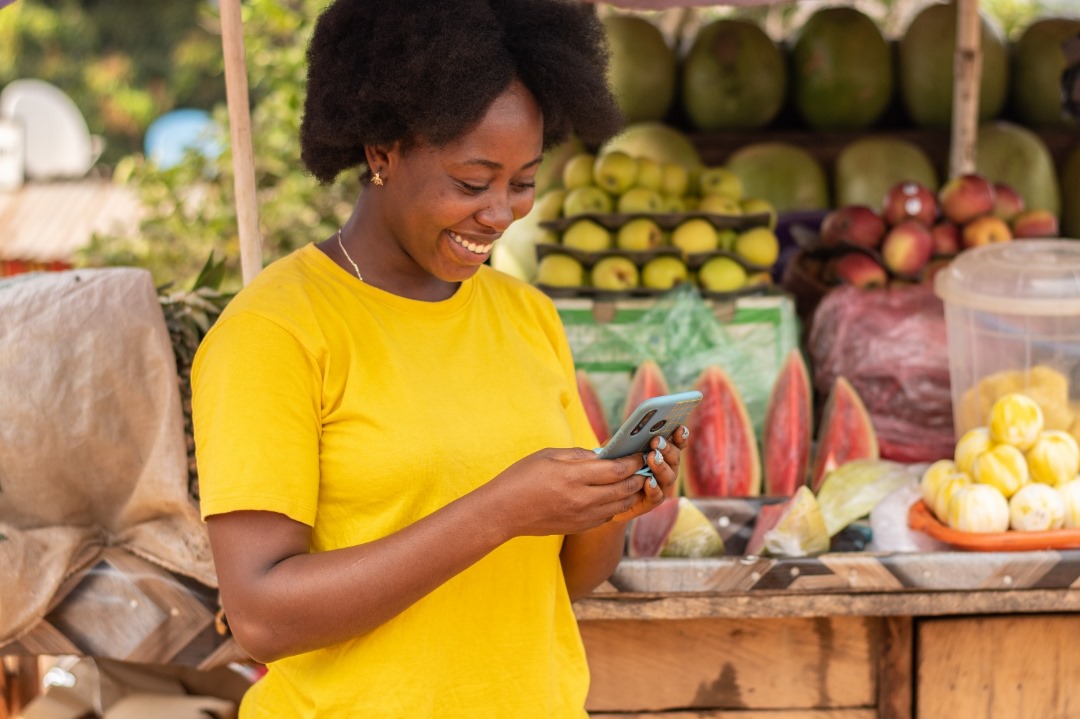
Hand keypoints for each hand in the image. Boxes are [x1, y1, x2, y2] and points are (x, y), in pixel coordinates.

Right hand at [489, 446, 648, 537]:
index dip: (633, 460)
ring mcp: (582, 516)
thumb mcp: (549, 455)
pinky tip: (615, 496)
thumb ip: (579, 454)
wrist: (504, 512)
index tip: (639, 453)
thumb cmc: (522, 478)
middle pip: (624, 488)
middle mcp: (583, 499)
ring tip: (636, 481)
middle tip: (645, 466)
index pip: (617, 469)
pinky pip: (607, 516)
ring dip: (631, 493)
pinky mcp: (580, 527)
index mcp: (574, 476)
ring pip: (620, 505)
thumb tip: (603, 454)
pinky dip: (616, 505)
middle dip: (639, 476)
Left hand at [610, 424, 687, 522]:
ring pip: (668, 476)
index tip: (679, 428)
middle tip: (657, 441)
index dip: (680, 436)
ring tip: (652, 458)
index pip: (676, 444)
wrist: (611, 495)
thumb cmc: (618, 466)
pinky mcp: (653, 500)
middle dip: (667, 449)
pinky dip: (653, 488)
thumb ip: (626, 441)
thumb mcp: (620, 451)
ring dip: (661, 466)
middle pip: (674, 458)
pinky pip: (657, 495)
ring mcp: (662, 485)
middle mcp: (668, 469)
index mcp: (663, 454)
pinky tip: (648, 481)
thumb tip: (628, 430)